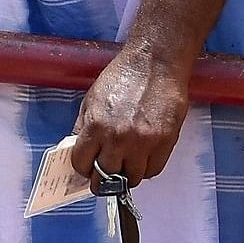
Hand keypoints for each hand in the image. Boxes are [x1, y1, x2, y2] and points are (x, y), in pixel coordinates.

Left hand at [66, 39, 192, 185]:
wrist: (155, 63)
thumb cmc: (123, 76)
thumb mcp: (92, 98)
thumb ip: (84, 127)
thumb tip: (79, 150)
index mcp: (96, 126)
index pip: (82, 163)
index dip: (83, 168)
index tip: (87, 168)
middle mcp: (119, 138)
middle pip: (106, 178)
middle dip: (102, 178)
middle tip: (105, 175)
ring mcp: (144, 142)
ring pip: (131, 178)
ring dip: (127, 175)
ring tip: (126, 164)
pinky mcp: (165, 142)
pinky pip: (153, 170)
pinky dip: (146, 169)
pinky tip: (143, 158)